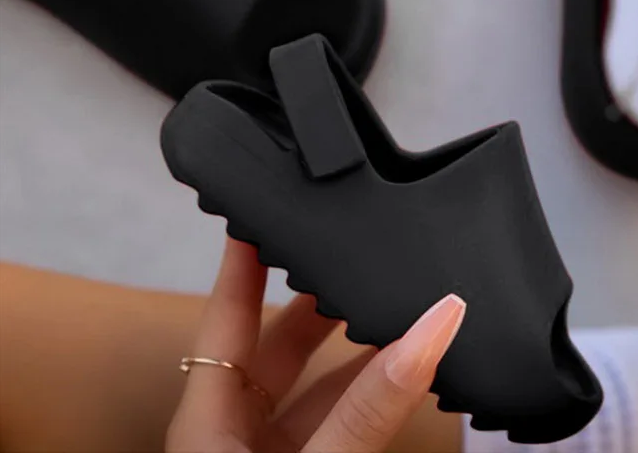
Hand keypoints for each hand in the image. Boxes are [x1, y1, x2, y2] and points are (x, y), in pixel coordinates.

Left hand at [167, 238, 465, 452]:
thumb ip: (366, 408)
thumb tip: (428, 332)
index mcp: (208, 417)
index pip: (225, 310)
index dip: (243, 256)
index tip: (264, 206)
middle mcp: (236, 430)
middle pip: (280, 341)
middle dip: (322, 298)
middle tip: (359, 253)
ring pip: (319, 384)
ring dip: (360, 350)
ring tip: (400, 304)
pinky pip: (341, 419)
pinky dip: (373, 395)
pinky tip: (407, 373)